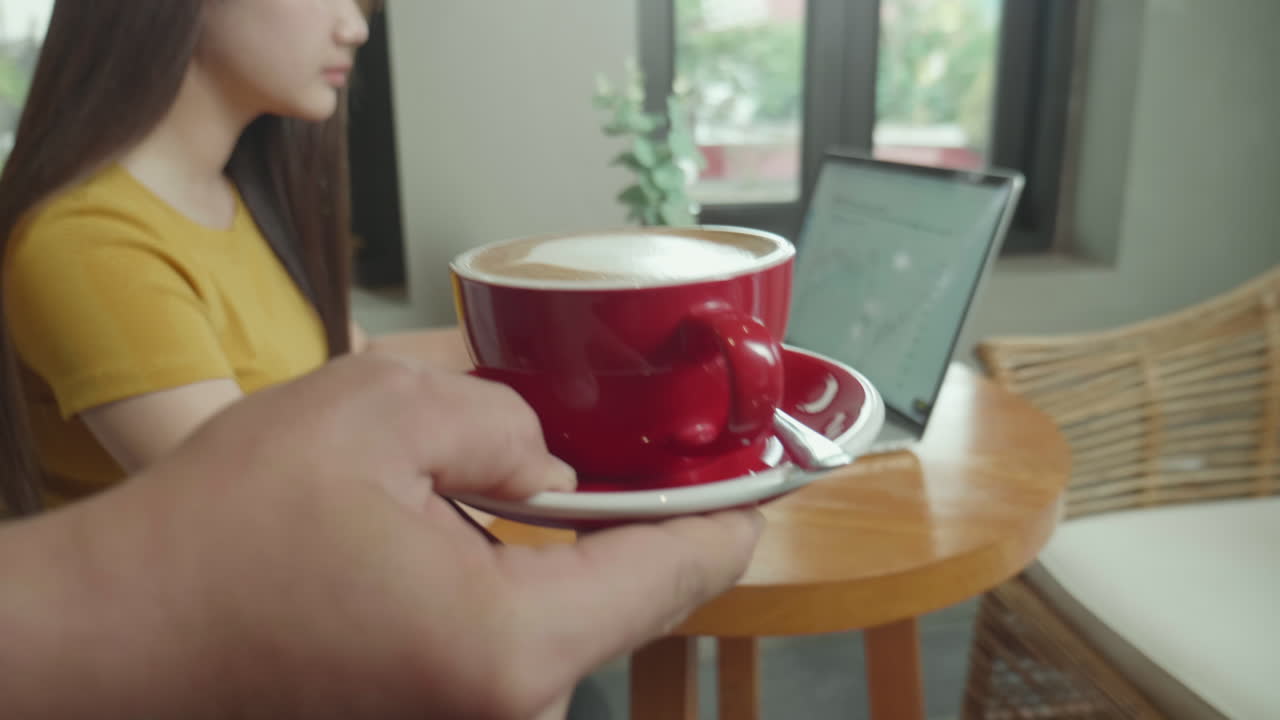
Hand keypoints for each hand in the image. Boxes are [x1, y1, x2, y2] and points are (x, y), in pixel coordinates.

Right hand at [72, 352, 762, 717]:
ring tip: (527, 472)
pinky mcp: (434, 718)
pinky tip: (474, 527)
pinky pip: (511, 642)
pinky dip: (514, 581)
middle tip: (625, 436)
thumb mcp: (373, 413)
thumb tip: (550, 460)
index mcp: (511, 644)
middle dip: (629, 512)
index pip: (675, 574)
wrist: (112, 639)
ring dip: (561, 545)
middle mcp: (507, 711)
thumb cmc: (217, 539)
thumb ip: (500, 417)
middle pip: (624, 597)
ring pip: (563, 617)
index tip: (762, 468)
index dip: (728, 509)